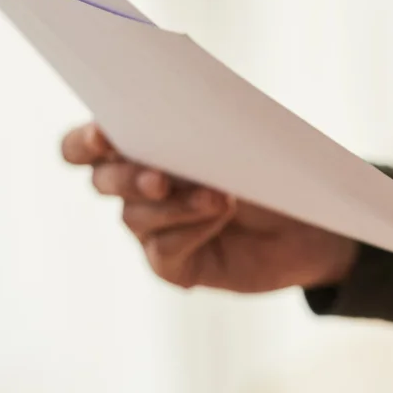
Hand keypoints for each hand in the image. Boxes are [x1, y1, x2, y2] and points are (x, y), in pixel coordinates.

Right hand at [61, 121, 359, 292]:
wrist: (308, 216)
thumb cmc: (267, 163)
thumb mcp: (235, 138)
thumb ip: (198, 130)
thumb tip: (175, 128)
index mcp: (139, 145)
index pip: (83, 145)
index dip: (84, 141)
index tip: (103, 135)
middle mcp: (134, 187)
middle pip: (103, 180)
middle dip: (127, 177)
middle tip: (161, 178)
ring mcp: (151, 228)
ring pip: (136, 216)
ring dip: (174, 205)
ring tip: (218, 197)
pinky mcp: (172, 263)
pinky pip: (163, 250)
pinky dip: (190, 231)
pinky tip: (219, 217)